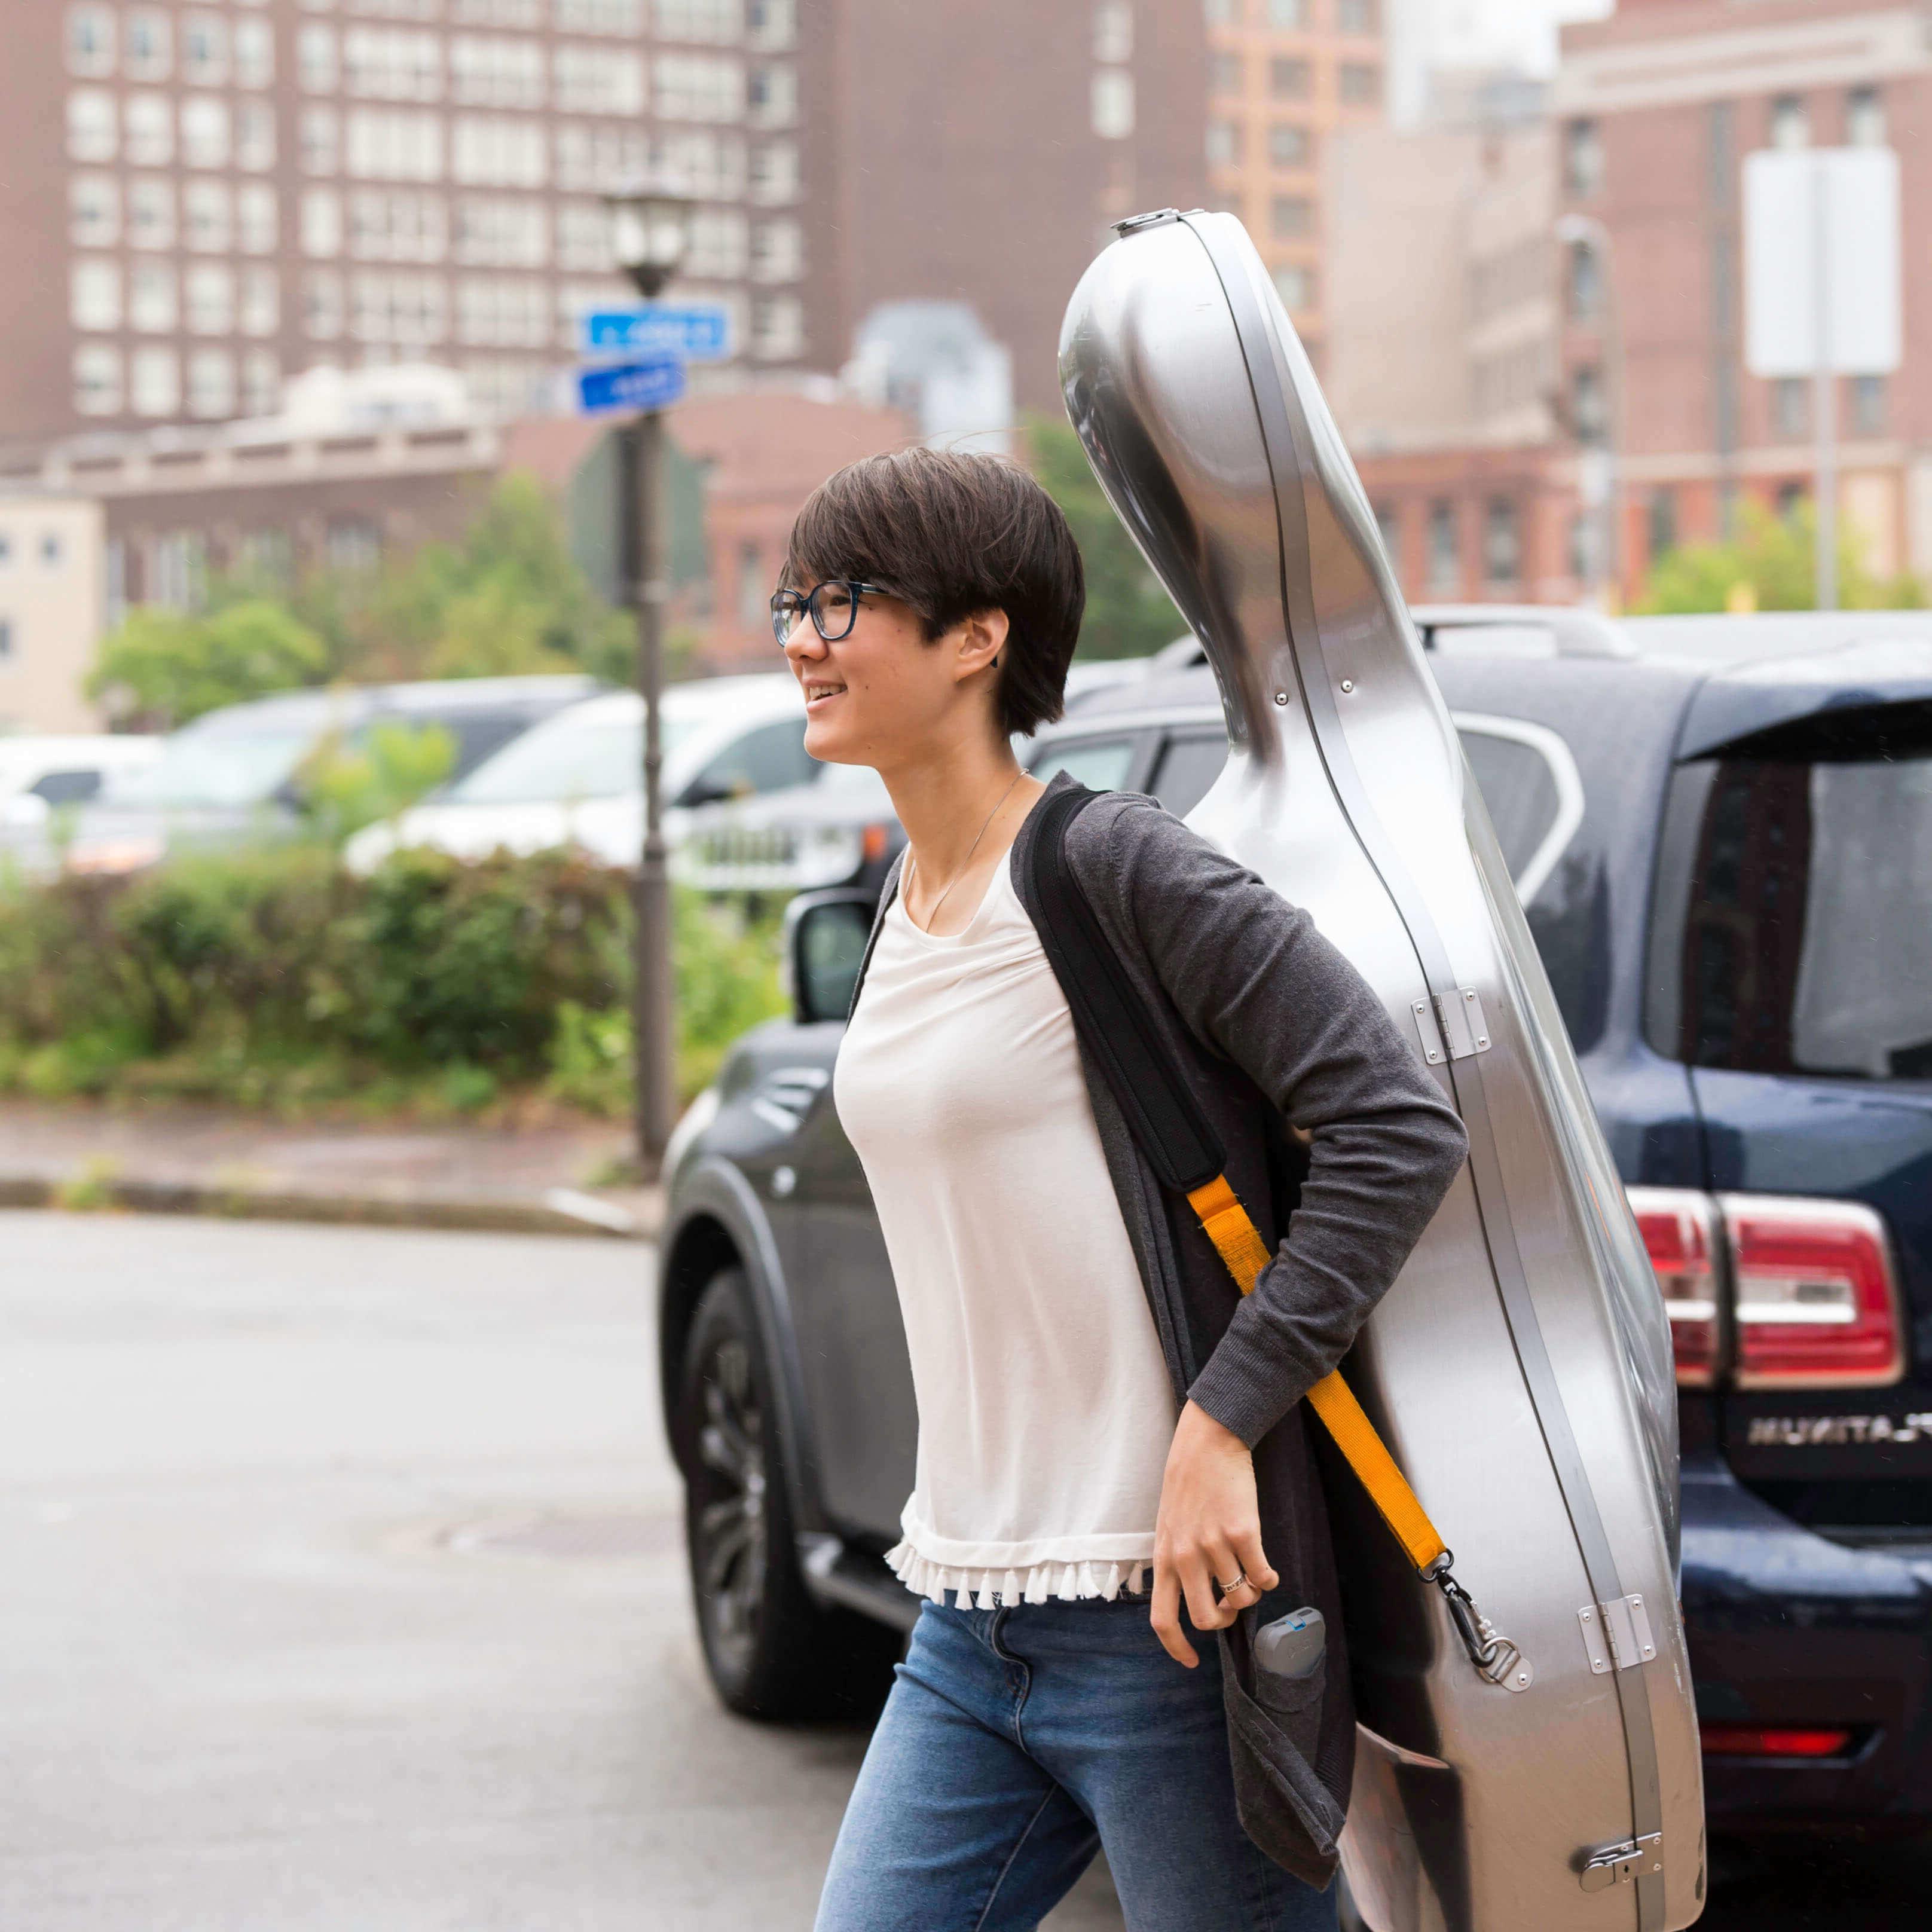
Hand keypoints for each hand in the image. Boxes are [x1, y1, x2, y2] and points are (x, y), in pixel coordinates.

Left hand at [1150, 1400, 1278, 1667]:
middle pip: (1207, 1621)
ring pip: (1242, 1599)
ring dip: (1249, 1592)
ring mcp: (1215, 1545)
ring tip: (1248, 1571)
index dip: (1176, 1647)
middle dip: (1224, 1621)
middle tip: (1231, 1605)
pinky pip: (1264, 1577)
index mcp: (1164, 1556)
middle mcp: (1186, 1556)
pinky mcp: (1244, 1533)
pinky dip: (1269, 1578)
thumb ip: (1178, 1562)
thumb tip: (1204, 1602)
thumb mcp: (1168, 1526)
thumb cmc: (1188, 1485)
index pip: (1161, 1619)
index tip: (1191, 1661)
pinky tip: (1266, 1566)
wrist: (1207, 1444)